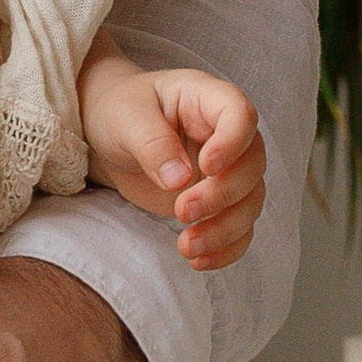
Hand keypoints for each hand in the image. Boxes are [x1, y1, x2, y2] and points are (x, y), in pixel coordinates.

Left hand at [78, 47, 265, 269]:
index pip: (242, 115)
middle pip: (252, 165)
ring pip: (250, 202)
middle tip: (182, 210)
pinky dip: (226, 249)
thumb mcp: (126, 118)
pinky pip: (239, 228)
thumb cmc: (118, 110)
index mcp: (208, 100)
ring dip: (225, 229)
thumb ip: (153, 144)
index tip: (206, 166)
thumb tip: (180, 180)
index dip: (233, 143)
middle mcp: (226, 135)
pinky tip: (199, 261)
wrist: (108, 133)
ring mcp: (226, 171)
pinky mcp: (217, 202)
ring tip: (187, 247)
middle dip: (223, 195)